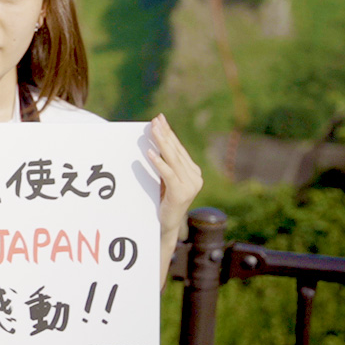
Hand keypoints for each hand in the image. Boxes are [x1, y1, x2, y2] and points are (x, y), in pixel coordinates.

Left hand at [147, 114, 202, 282]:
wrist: (167, 225)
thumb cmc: (163, 200)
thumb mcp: (165, 179)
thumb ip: (165, 164)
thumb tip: (153, 141)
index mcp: (193, 172)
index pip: (178, 148)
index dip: (169, 133)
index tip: (160, 119)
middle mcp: (195, 177)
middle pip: (176, 151)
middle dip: (164, 134)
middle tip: (155, 120)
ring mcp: (190, 185)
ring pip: (173, 160)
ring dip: (162, 143)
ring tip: (153, 130)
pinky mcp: (181, 193)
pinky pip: (168, 174)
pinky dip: (159, 163)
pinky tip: (150, 153)